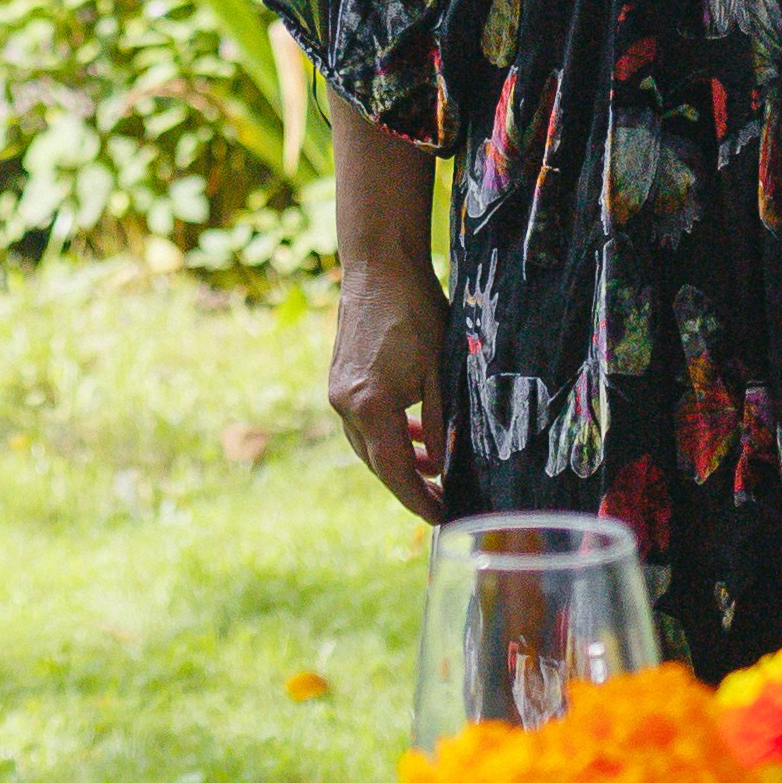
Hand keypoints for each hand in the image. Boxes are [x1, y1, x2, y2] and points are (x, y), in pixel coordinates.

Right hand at [331, 257, 449, 518]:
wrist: (379, 265)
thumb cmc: (415, 310)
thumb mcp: (440, 369)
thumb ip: (439, 422)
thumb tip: (441, 467)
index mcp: (369, 404)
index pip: (394, 469)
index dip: (418, 499)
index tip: (442, 517)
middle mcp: (345, 403)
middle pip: (377, 462)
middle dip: (409, 485)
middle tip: (443, 500)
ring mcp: (338, 390)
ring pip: (367, 444)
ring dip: (399, 459)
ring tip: (433, 469)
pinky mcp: (341, 378)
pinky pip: (362, 421)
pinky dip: (387, 434)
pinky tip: (413, 433)